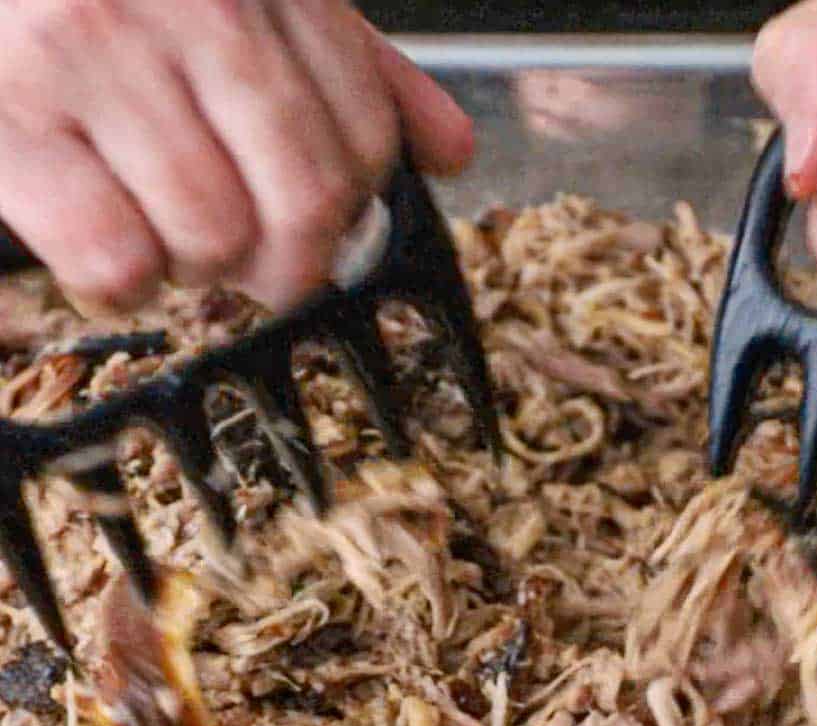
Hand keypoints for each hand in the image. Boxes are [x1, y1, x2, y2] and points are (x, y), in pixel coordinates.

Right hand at [0, 0, 473, 312]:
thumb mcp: (252, 3)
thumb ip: (353, 70)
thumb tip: (452, 151)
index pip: (367, 138)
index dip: (352, 208)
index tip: (318, 223)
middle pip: (306, 200)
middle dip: (290, 265)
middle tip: (256, 267)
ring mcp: (90, 49)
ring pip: (216, 239)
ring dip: (198, 266)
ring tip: (162, 225)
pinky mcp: (10, 116)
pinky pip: (116, 260)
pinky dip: (122, 285)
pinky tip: (106, 240)